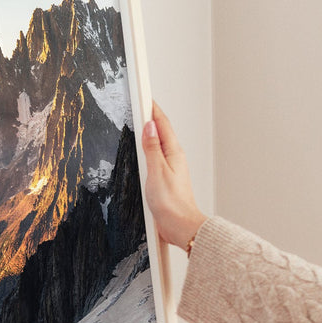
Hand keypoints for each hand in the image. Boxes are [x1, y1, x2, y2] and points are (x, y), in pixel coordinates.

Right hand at [142, 102, 207, 248]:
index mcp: (173, 153)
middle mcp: (174, 158)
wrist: (180, 226)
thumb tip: (149, 126)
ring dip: (150, 132)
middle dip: (151, 116)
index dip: (152, 109)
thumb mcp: (157, 172)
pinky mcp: (165, 179)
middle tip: (141, 103)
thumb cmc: (172, 204)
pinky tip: (143, 152)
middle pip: (161, 131)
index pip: (162, 124)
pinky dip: (149, 149)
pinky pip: (156, 157)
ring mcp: (170, 168)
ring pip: (159, 144)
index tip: (144, 96)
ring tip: (141, 121)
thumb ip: (152, 148)